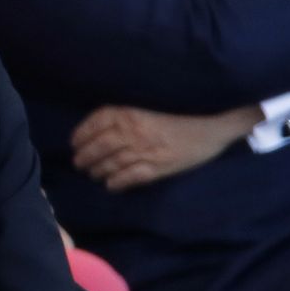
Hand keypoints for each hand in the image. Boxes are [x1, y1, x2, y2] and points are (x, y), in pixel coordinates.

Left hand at [70, 104, 260, 191]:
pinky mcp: (158, 167)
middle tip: (79, 163)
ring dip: (97, 171)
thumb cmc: (182, 112)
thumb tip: (98, 127)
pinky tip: (111, 185)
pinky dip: (117, 183)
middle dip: (84, 157)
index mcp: (129, 112)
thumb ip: (125, 114)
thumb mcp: (148, 105)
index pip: (95, 124)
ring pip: (111, 164)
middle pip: (98, 147)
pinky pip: (130, 178)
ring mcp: (145, 150)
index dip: (80, 135)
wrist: (215, 123)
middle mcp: (133, 131)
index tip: (74, 143)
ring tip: (93, 174)